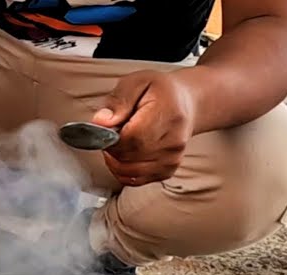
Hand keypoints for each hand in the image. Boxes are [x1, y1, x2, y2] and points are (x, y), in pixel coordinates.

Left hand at [92, 70, 197, 186]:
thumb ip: (117, 101)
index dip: (111, 137)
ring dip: (116, 160)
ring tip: (121, 141)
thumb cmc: (159, 92)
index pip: (131, 138)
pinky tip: (126, 154)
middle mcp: (174, 140)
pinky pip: (134, 179)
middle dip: (112, 147)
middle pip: (128, 157)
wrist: (186, 103)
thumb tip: (101, 122)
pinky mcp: (167, 171)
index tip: (108, 128)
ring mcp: (172, 158)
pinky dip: (123, 170)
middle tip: (115, 132)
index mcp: (168, 114)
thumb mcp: (136, 82)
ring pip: (129, 172)